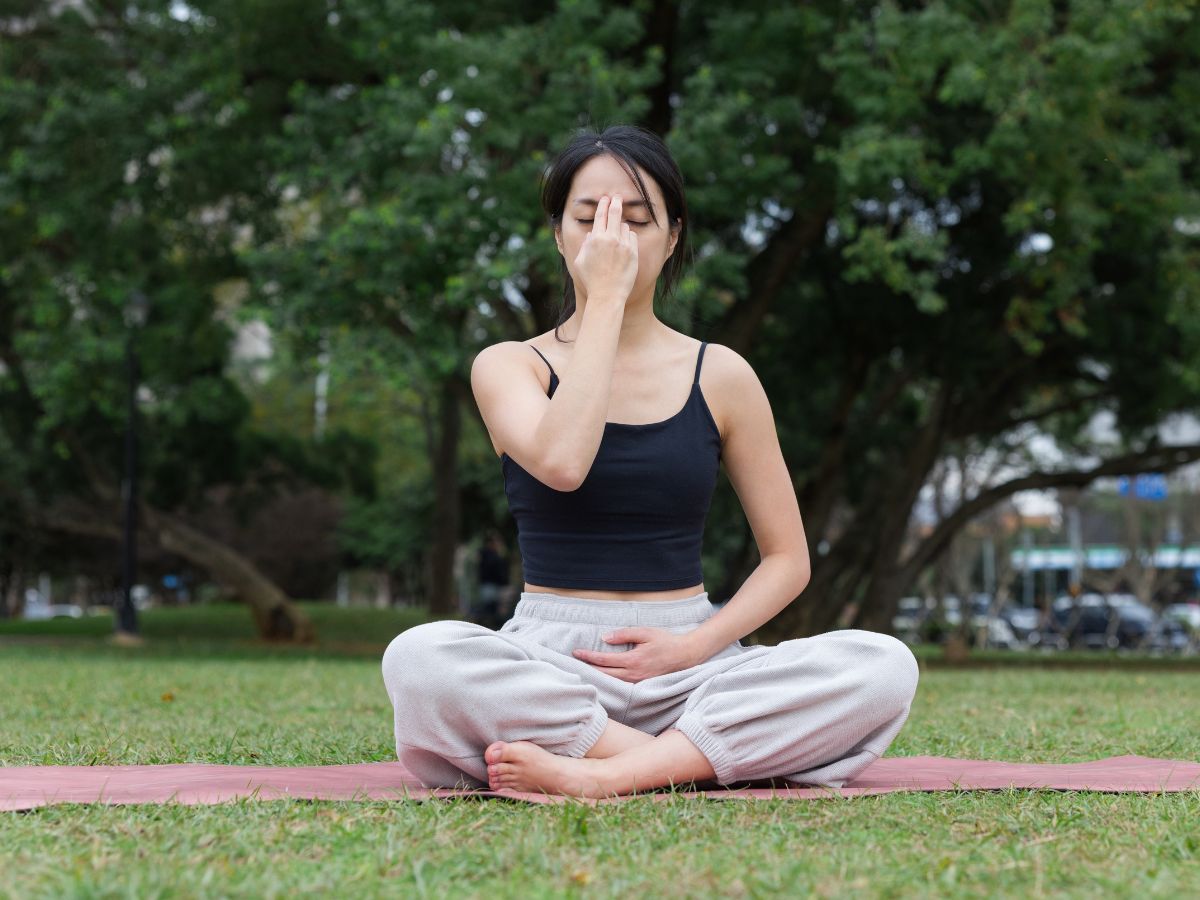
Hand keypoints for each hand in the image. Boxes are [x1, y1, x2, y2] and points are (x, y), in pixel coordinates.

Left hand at [572, 626, 698, 681]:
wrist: (685, 655)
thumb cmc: (665, 641)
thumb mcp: (645, 632)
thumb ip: (624, 634)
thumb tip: (605, 638)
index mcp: (633, 660)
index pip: (604, 660)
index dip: (588, 657)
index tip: (576, 653)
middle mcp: (633, 675)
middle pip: (604, 674)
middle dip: (588, 669)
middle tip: (573, 663)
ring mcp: (637, 683)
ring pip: (611, 682)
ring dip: (597, 677)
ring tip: (583, 672)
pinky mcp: (641, 686)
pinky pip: (621, 686)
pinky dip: (609, 682)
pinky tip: (601, 679)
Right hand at [573, 194, 637, 304]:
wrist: (607, 295)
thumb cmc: (591, 281)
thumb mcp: (580, 262)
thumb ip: (585, 245)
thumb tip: (591, 234)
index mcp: (595, 239)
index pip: (600, 215)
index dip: (603, 204)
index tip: (606, 199)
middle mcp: (610, 239)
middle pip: (615, 213)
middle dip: (616, 203)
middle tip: (618, 198)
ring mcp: (623, 245)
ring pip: (624, 226)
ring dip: (620, 227)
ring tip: (616, 238)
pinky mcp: (633, 252)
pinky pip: (631, 237)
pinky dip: (628, 238)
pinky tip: (624, 246)